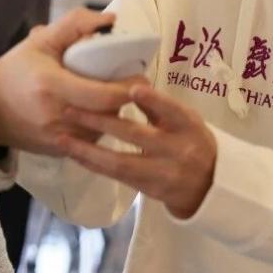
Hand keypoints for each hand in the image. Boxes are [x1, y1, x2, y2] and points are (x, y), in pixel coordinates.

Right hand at [0, 9, 147, 155]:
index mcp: (52, 87)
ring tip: (115, 94)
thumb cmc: (16, 71)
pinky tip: (98, 110)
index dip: (128, 88)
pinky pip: (92, 139)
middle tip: (135, 82)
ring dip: (114, 113)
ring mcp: (60, 140)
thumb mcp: (40, 41)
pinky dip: (100, 125)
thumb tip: (110, 19)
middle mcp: (57, 118)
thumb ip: (74, 25)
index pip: (104, 95)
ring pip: (104, 129)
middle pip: (109, 113)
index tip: (141, 75)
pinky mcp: (61, 153)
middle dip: (126, 99)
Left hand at [59, 85, 216, 218]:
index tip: (133, 89)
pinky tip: (75, 155)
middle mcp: (177, 149)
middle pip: (136, 135)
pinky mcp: (149, 189)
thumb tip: (129, 83)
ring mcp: (163, 172)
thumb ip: (159, 106)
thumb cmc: (192, 142)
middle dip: (101, 122)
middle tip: (72, 109)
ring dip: (87, 150)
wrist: (210, 186)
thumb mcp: (185, 121)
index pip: (172, 110)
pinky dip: (94, 164)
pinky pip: (117, 176)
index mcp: (188, 126)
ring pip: (120, 161)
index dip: (154, 101)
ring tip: (62, 138)